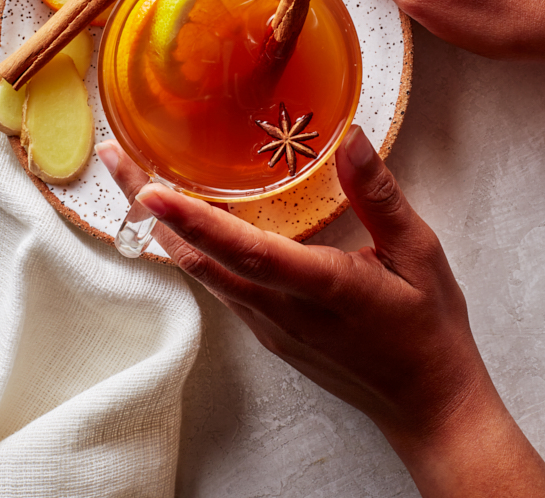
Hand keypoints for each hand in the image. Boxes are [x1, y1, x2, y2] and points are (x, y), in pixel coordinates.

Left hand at [96, 133, 544, 496]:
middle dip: (150, 211)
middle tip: (117, 163)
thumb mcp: (418, 253)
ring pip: (202, 275)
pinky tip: (182, 229)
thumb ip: (379, 196)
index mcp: (320, 287)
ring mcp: (269, 327)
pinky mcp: (269, 334)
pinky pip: (218, 287)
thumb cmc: (427, 327)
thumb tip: (352, 139)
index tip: (148, 191)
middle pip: (200, 259)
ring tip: (136, 186)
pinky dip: (190, 252)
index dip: (194, 221)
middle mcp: (280, 311)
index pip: (244, 251)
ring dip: (164, 231)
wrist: (426, 404)